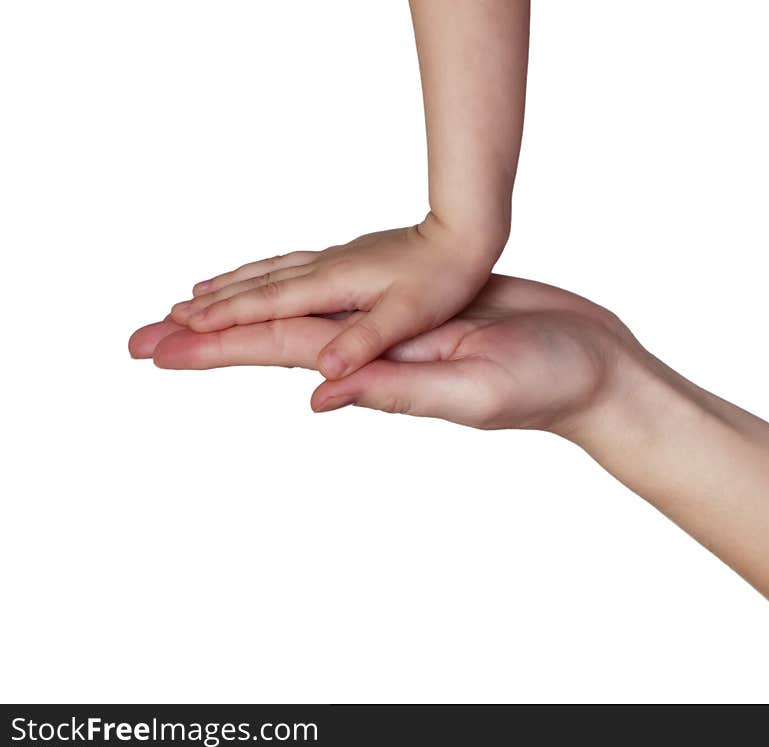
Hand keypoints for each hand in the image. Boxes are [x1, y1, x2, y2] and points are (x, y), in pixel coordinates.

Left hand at [133, 274, 638, 436]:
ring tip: (193, 316)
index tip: (157, 347)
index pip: (282, 353)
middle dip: (208, 338)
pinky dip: (308, 292)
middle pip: (278, 337)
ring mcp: (397, 330)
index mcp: (383, 366)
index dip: (218, 348)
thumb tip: (317, 395)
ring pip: (307, 315)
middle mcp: (378, 351)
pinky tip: (288, 296)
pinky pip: (348, 298)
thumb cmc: (549, 381)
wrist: (593, 363)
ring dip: (248, 315)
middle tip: (140, 339)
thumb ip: (397, 391)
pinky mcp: (420, 306)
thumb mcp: (474, 388)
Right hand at [167, 215, 505, 379]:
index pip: (260, 308)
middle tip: (152, 328)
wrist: (463, 232)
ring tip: (182, 303)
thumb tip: (322, 371)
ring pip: (258, 277)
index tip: (173, 333)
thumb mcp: (407, 315)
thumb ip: (364, 341)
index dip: (216, 323)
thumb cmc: (443, 276)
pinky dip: (250, 275)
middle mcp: (319, 271)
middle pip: (244, 293)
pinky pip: (279, 267)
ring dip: (218, 292)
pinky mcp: (338, 260)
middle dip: (196, 313)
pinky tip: (242, 278)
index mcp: (330, 286)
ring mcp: (326, 263)